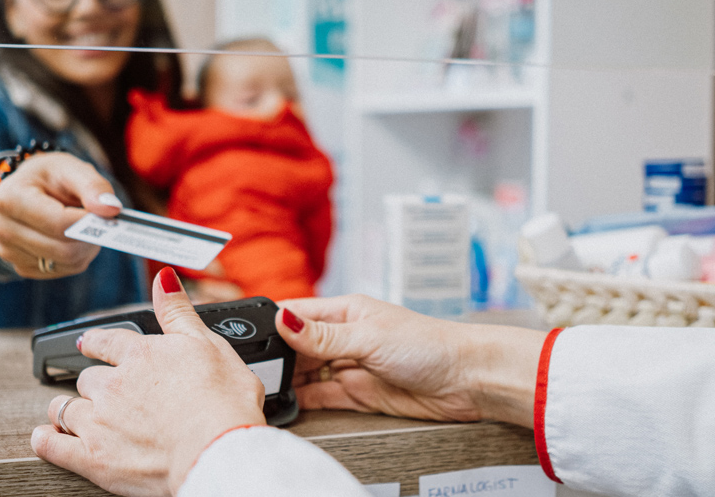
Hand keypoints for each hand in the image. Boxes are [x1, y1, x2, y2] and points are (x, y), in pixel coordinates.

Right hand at [0, 152, 121, 278]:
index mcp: (10, 198)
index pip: (58, 223)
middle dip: (90, 237)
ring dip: (86, 247)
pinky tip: (72, 238)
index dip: (89, 221)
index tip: (109, 213)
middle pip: (63, 249)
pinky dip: (76, 257)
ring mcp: (8, 251)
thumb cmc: (51, 177)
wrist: (31, 189)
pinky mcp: (21, 267)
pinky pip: (62, 271)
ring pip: (66, 263)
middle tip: (101, 220)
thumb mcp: (72, 169)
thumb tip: (111, 209)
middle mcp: (2, 228)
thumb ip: (93, 186)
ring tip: (85, 225)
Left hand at [30, 268, 267, 495]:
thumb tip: (163, 278)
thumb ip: (178, 311)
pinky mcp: (93, 458)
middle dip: (92, 385)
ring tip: (72, 414)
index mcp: (140, 355)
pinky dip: (46, 441)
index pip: (104, 343)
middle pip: (86, 379)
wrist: (217, 452)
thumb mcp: (209, 344)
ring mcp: (99, 422)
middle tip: (101, 392)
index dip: (95, 344)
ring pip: (65, 409)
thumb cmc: (223, 402)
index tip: (90, 345)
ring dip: (67, 410)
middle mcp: (113, 386)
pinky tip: (45, 438)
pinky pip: (53, 447)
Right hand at [276, 295, 545, 427]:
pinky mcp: (358, 393)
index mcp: (346, 310)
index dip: (272, 323)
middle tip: (255, 369)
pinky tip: (288, 403)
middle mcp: (345, 336)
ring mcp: (351, 366)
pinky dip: (303, 401)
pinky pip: (322, 396)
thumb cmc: (430, 345)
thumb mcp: (369, 336)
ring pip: (306, 373)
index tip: (247, 335)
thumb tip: (283, 320)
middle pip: (297, 346)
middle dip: (277, 356)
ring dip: (288, 380)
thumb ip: (323, 336)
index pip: (298, 312)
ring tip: (267, 388)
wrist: (467, 380)